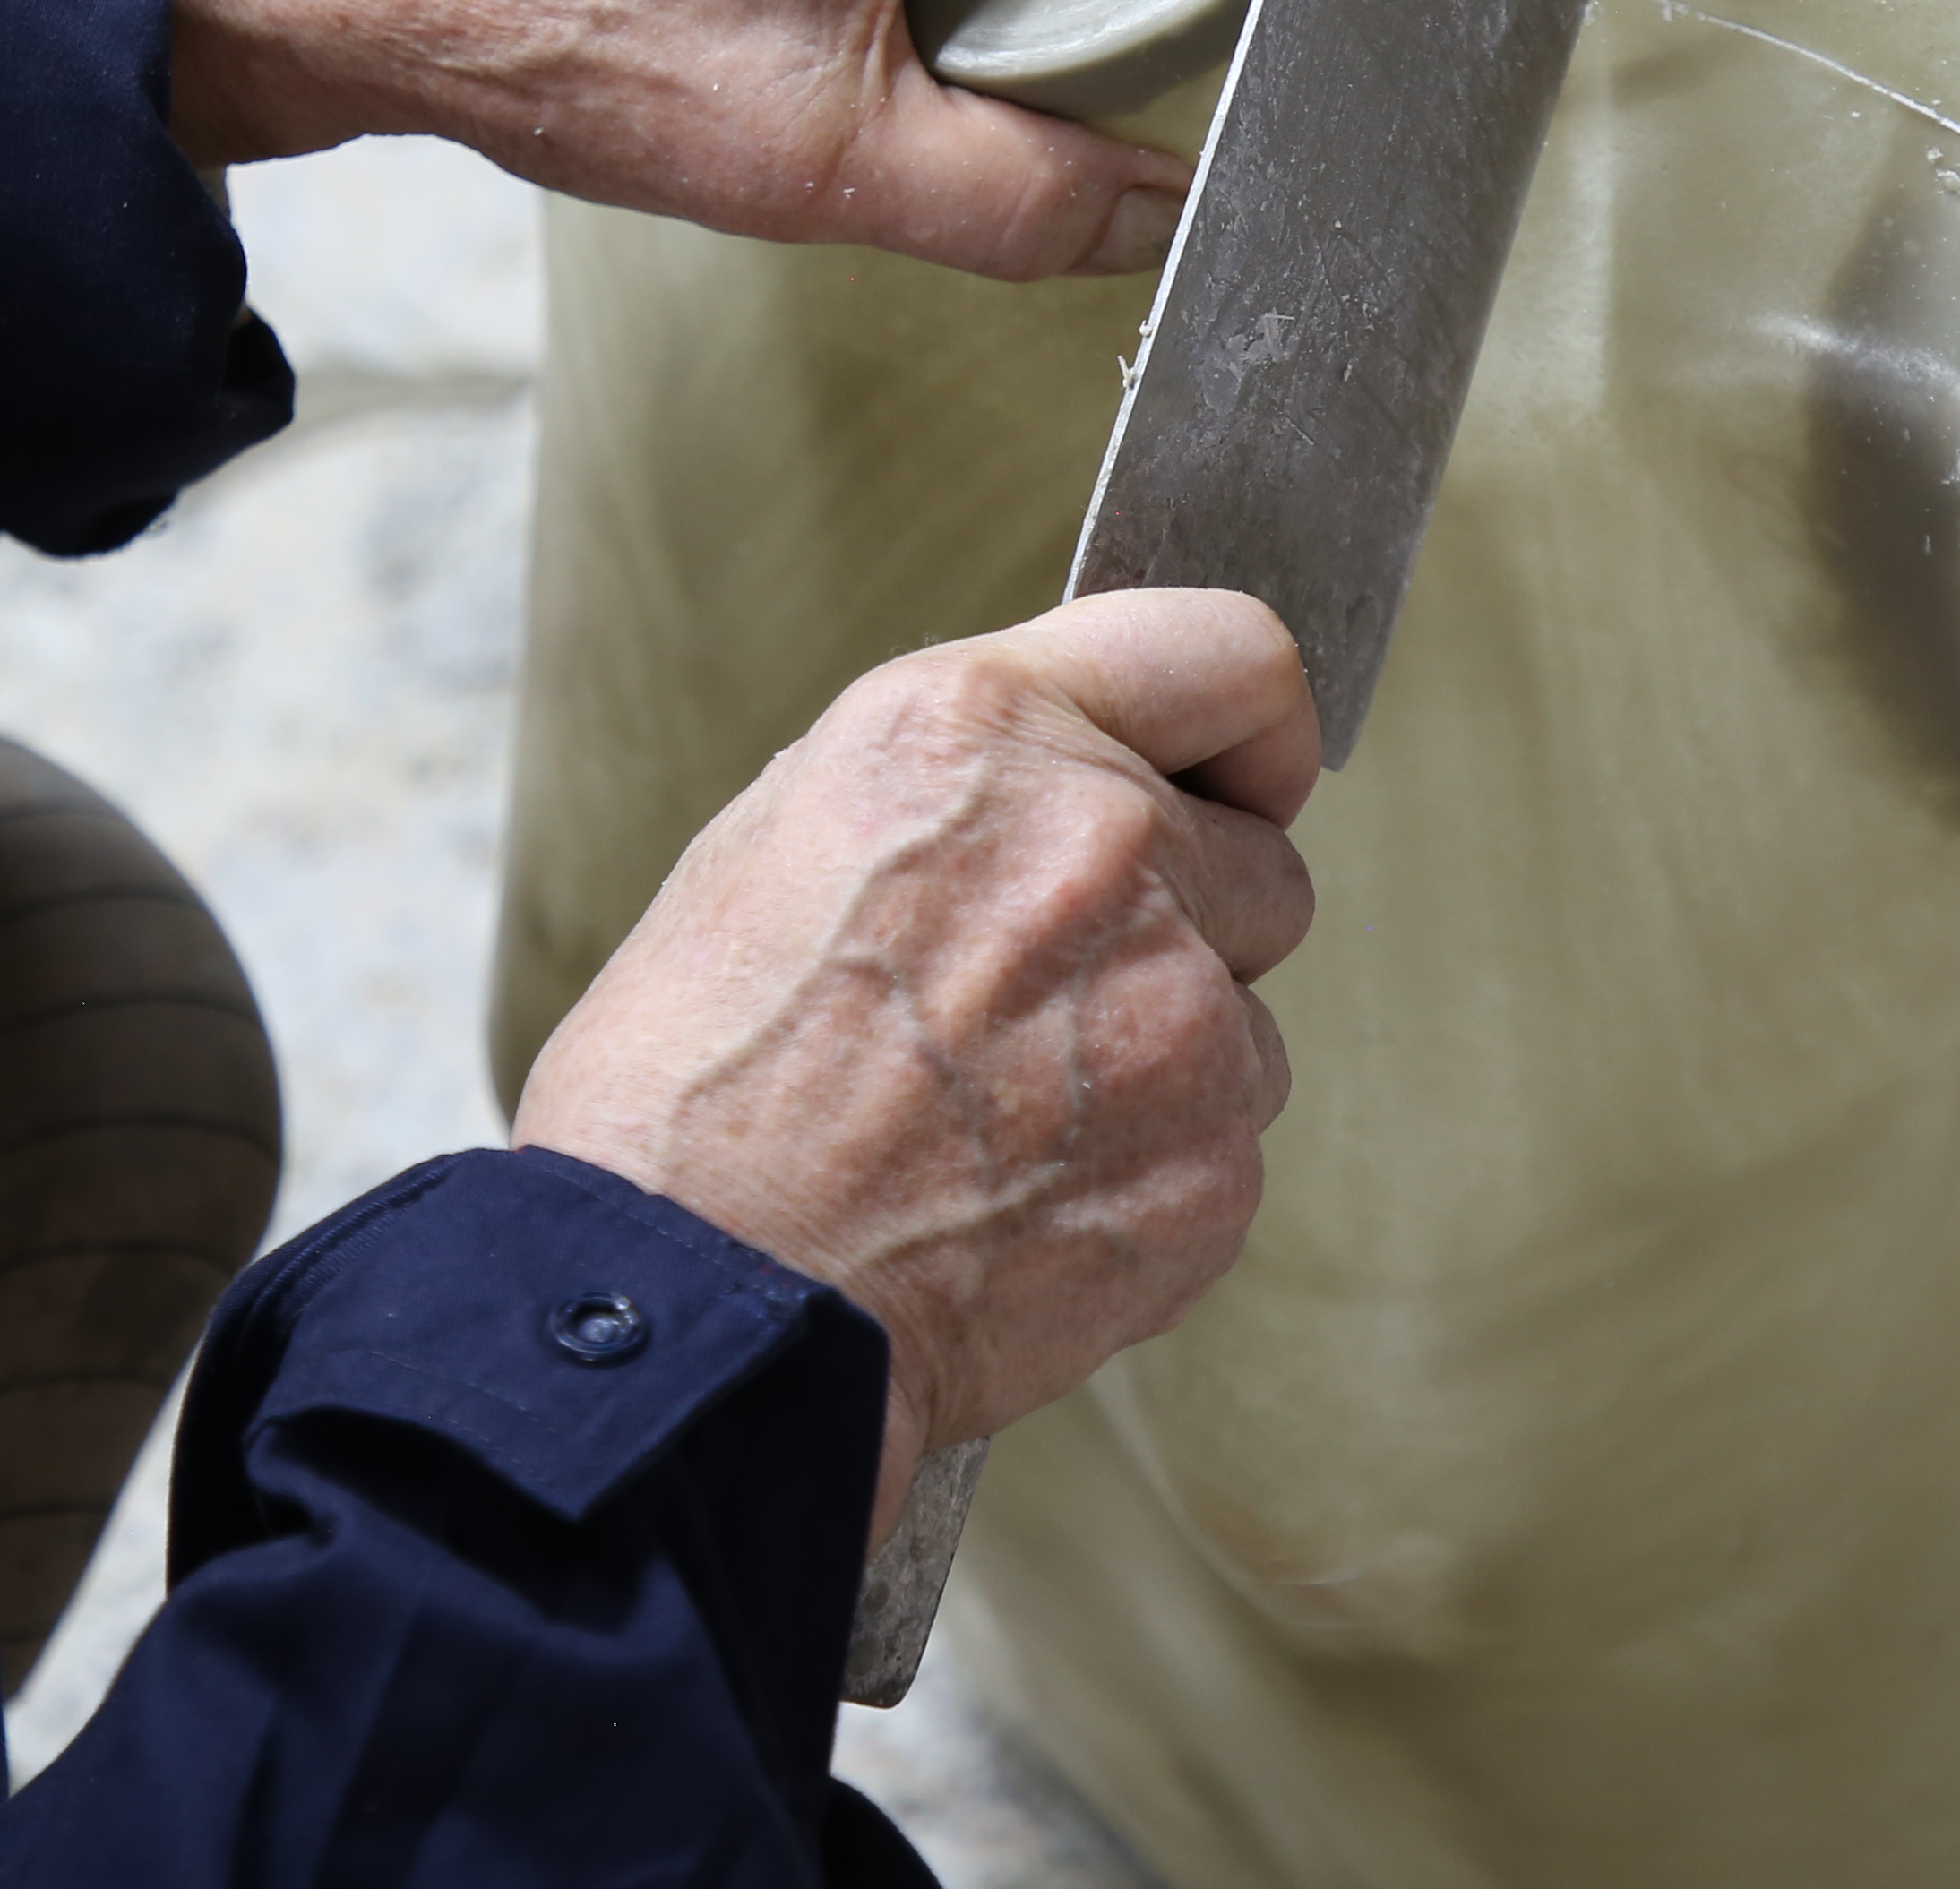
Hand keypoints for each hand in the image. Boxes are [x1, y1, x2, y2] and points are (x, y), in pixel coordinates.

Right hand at [509, 589, 1319, 1547]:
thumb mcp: (785, 836)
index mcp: (985, 732)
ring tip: (995, 1125)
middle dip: (1188, 923)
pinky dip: (1148, 1175)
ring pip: (1243, 1021)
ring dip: (1161, 1061)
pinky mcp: (1214, 1164)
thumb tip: (1066, 783)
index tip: (1240, 780)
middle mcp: (1104, 845)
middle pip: (1262, 863)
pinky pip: (1225, 1147)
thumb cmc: (697, 1082)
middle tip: (1041, 1004)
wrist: (699, 1302)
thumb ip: (967, 785)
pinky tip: (1015, 1203)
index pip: (1235, 658)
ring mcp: (1179, 1011)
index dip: (1251, 730)